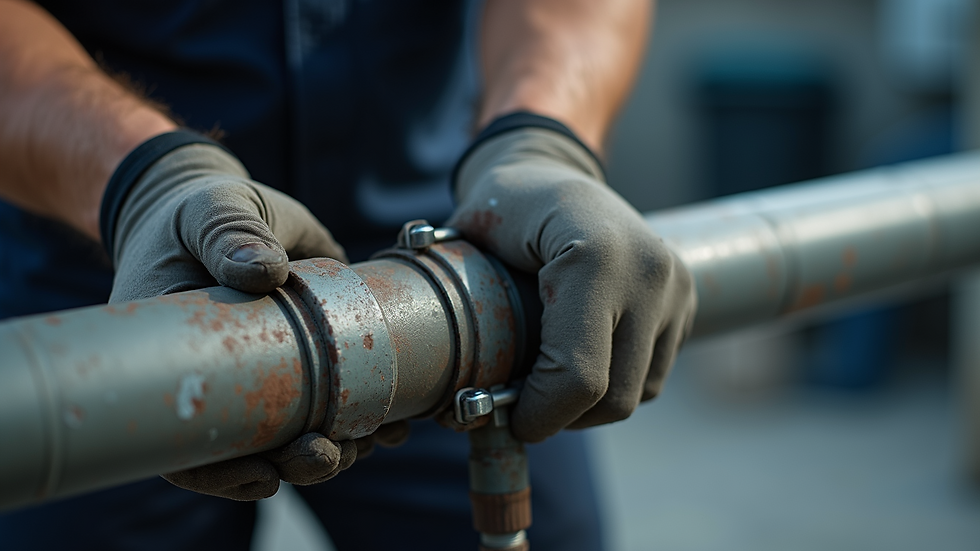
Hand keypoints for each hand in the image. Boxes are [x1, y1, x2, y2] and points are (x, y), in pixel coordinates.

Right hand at [107, 136, 395, 498]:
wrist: (224, 204)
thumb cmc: (199, 212)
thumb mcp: (209, 213)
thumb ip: (230, 233)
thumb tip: (265, 270)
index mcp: (178, 363)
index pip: (186, 441)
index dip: (220, 474)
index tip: (265, 476)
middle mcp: (224, 378)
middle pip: (252, 449)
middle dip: (296, 463)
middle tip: (330, 454)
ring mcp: (270, 371)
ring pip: (298, 433)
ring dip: (335, 450)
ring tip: (367, 443)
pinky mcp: (312, 354)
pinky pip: (336, 400)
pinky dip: (367, 417)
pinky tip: (394, 424)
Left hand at [448, 126, 696, 442]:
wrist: (551, 170)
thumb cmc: (503, 208)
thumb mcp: (468, 242)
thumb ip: (460, 309)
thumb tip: (453, 400)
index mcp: (595, 256)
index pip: (576, 376)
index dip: (539, 415)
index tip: (510, 420)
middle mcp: (648, 271)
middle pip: (613, 397)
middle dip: (563, 417)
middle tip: (525, 412)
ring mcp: (674, 285)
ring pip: (637, 393)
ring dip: (592, 405)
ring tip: (550, 386)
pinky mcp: (686, 298)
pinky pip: (653, 374)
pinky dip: (617, 383)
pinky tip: (583, 362)